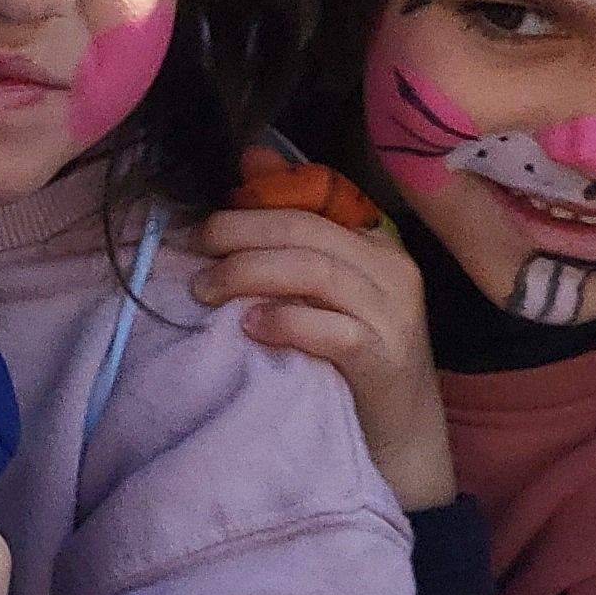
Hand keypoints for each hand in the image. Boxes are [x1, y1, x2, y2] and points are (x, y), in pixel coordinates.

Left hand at [196, 169, 454, 511]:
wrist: (402, 437)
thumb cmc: (352, 357)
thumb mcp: (322, 288)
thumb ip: (292, 226)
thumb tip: (250, 157)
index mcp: (375, 243)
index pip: (310, 203)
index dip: (251, 206)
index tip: (204, 224)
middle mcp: (391, 270)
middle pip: (305, 231)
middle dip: (239, 233)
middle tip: (194, 252)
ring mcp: (393, 314)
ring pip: (315, 271)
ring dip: (249, 274)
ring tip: (206, 291)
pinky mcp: (385, 359)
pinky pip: (333, 330)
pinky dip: (286, 322)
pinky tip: (251, 326)